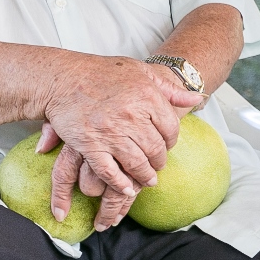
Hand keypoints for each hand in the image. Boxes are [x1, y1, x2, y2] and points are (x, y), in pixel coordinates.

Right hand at [39, 56, 203, 223]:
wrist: (63, 78)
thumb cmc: (102, 72)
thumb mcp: (141, 71)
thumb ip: (169, 89)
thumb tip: (197, 98)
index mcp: (147, 96)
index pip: (171, 127)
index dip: (171, 140)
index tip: (167, 145)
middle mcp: (131, 115)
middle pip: (156, 149)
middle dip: (159, 162)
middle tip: (158, 167)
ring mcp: (110, 131)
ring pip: (136, 163)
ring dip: (144, 176)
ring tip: (147, 181)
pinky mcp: (90, 144)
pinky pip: (109, 171)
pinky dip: (119, 183)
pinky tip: (126, 188)